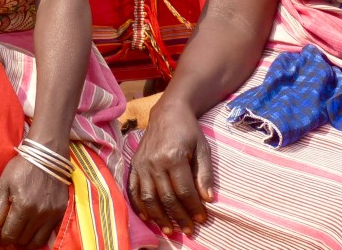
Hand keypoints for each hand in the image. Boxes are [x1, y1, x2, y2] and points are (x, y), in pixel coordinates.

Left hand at [0, 154, 69, 247]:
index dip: (0, 239)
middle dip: (12, 239)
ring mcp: (52, 214)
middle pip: (22, 240)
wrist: (46, 154)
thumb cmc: (21, 167)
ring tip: (19, 233)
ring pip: (36, 242)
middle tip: (7, 232)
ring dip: (25, 241)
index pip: (9, 235)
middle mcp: (39, 214)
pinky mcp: (61, 212)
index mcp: (23, 207)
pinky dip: (39, 236)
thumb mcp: (4, 185)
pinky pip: (49, 234)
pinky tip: (32, 229)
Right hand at [128, 103, 213, 236]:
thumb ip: (205, 174)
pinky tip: (147, 217)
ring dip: (159, 217)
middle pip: (166, 197)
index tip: (202, 219)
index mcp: (173, 156)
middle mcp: (154, 162)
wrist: (167, 112)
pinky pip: (133, 189)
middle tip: (189, 230)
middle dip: (179, 217)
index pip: (184, 190)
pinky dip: (139, 205)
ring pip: (148, 197)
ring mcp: (142, 163)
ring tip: (169, 230)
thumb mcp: (202, 149)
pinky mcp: (134, 164)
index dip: (193, 208)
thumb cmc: (188, 130)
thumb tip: (208, 199)